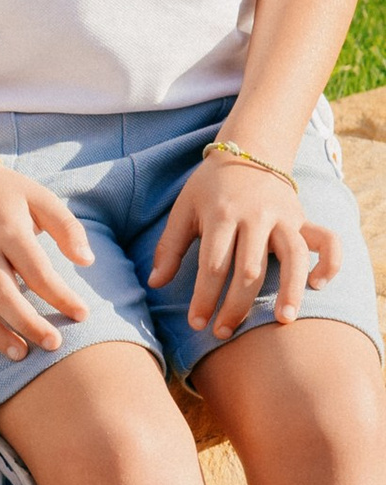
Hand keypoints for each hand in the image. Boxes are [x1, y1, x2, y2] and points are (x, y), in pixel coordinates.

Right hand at [0, 164, 92, 360]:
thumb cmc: (11, 194)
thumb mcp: (43, 199)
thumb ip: (67, 229)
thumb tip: (87, 261)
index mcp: (9, 232)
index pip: (38, 273)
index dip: (61, 297)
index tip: (82, 314)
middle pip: (3, 297)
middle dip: (28, 324)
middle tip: (54, 344)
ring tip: (19, 354)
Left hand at [151, 151, 335, 335]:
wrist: (248, 151)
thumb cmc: (210, 187)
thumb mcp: (183, 209)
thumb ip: (169, 247)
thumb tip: (154, 283)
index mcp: (222, 214)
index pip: (213, 264)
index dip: (204, 297)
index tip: (195, 322)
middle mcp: (256, 216)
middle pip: (250, 269)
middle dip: (237, 305)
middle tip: (223, 333)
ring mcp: (284, 217)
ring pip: (294, 257)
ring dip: (290, 290)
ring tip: (282, 321)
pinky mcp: (304, 218)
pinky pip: (327, 240)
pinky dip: (329, 262)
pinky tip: (318, 285)